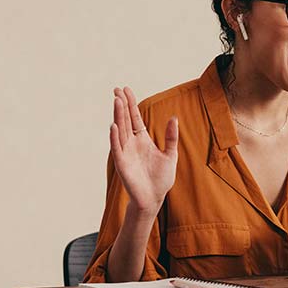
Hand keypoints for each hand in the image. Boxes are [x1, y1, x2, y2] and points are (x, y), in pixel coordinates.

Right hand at [109, 86, 178, 210]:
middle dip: (121, 105)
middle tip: (117, 90)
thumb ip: (171, 137)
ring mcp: (125, 152)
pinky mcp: (122, 163)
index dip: (131, 104)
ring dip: (118, 116)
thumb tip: (174, 118)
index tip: (126, 90)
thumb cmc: (161, 179)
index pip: (135, 118)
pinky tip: (114, 125)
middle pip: (125, 120)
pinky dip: (115, 137)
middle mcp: (131, 143)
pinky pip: (117, 148)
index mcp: (142, 139)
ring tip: (116, 101)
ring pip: (120, 130)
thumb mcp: (170, 155)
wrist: (154, 198)